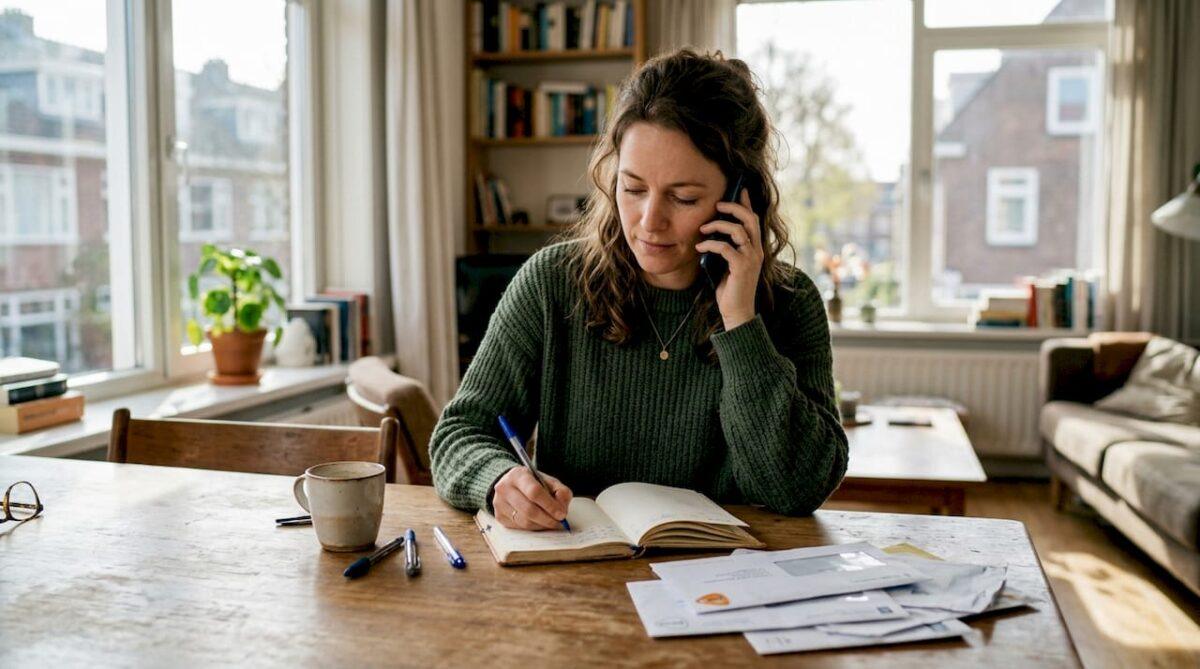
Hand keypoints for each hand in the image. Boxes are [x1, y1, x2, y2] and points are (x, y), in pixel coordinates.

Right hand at [491, 466, 572, 530]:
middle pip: (529, 510)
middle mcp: (504, 488)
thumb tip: (562, 510)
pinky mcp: (499, 516)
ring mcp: (499, 503)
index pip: (534, 492)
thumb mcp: (548, 481)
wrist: (510, 483)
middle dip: (548, 519)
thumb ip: (560, 492)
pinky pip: (520, 527)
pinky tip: (539, 522)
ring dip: (542, 525)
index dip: (550, 505)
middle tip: (559, 522)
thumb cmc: (532, 483)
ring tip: (551, 522)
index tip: (561, 514)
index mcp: (518, 475)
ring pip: (524, 521)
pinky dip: (533, 527)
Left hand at [695, 189, 762, 330]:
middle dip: (733, 208)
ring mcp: (751, 258)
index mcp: (755, 248)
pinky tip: (699, 247)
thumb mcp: (728, 264)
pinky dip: (710, 244)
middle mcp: (757, 250)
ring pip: (738, 230)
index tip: (739, 189)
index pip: (753, 219)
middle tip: (717, 205)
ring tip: (703, 228)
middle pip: (749, 219)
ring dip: (718, 225)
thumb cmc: (731, 289)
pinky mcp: (741, 267)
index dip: (746, 203)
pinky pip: (725, 247)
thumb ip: (726, 249)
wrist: (737, 312)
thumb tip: (712, 234)